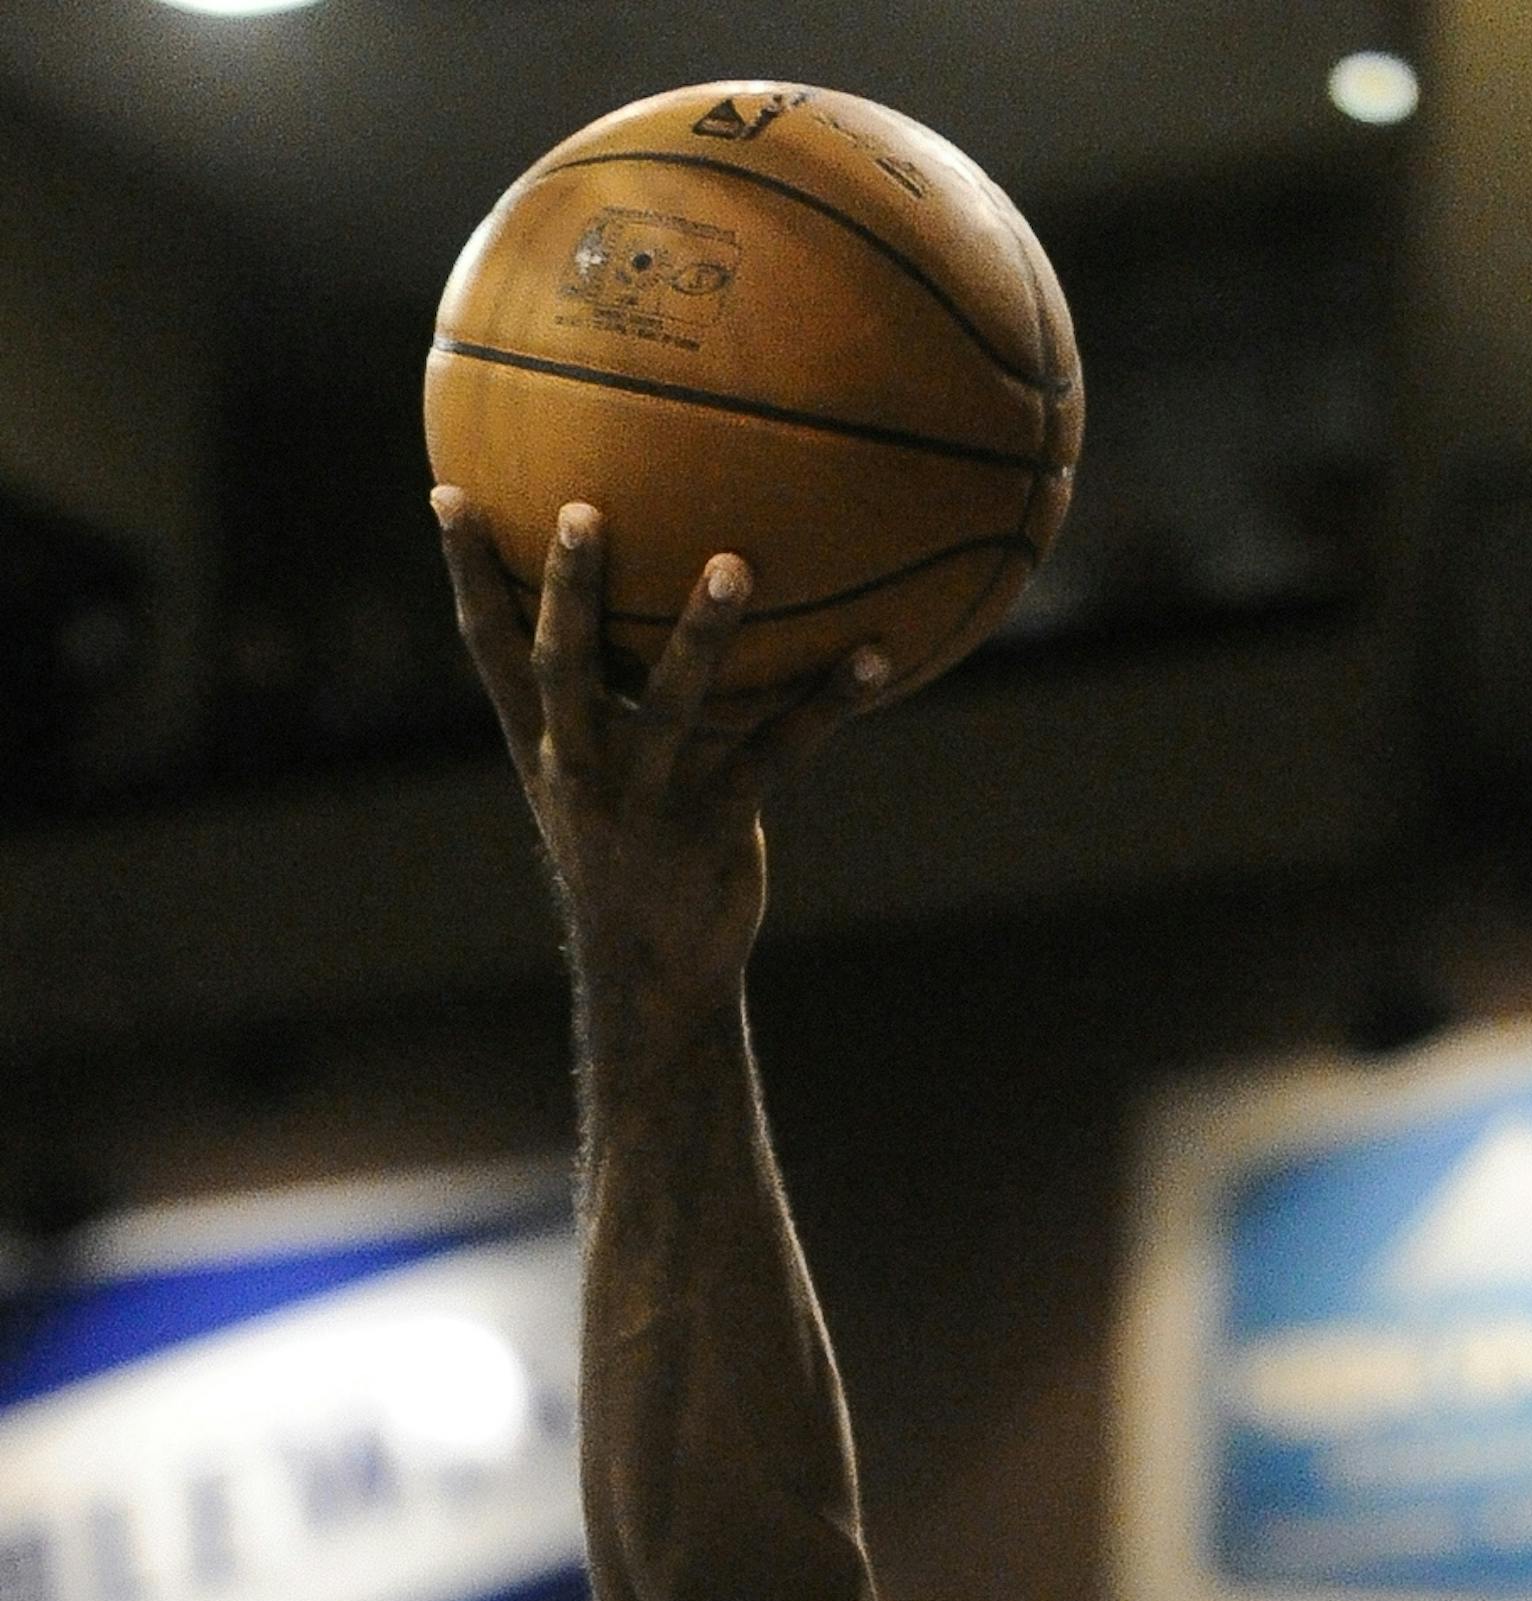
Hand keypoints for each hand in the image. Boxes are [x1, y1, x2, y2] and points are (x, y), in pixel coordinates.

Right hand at [433, 492, 887, 992]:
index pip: (490, 649)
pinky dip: (828, 704)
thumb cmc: (627, 853)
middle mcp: (584, 771)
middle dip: (569, 591)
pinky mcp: (714, 830)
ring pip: (671, 709)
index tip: (448, 489)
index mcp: (545, 747)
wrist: (651, 974)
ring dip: (701, 635)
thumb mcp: (591, 780)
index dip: (467, 572)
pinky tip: (878, 657)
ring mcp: (646, 805)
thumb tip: (634, 592)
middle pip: (565, 669)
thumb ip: (596, 699)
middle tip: (580, 510)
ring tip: (733, 565)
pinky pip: (775, 755)